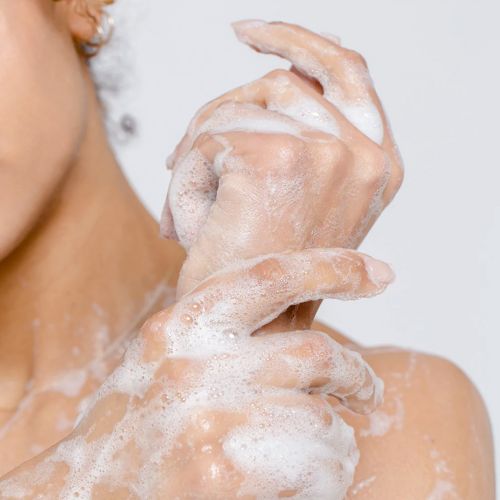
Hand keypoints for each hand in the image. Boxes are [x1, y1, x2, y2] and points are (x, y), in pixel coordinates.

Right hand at [0, 248, 392, 498]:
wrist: (83, 496)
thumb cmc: (135, 429)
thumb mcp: (166, 362)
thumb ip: (220, 339)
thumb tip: (295, 328)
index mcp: (180, 324)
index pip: (269, 274)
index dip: (332, 267)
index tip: (380, 272)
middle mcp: (192, 361)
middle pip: (314, 352)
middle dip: (355, 373)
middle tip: (366, 389)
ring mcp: (208, 415)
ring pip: (324, 418)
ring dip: (334, 440)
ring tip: (317, 455)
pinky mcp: (224, 472)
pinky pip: (319, 466)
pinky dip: (326, 478)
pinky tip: (300, 486)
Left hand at [162, 20, 403, 297]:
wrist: (251, 330)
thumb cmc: (266, 268)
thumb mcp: (300, 200)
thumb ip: (300, 135)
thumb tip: (272, 73)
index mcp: (378, 162)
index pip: (345, 70)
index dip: (297, 42)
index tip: (247, 35)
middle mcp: (365, 153)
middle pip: (280, 80)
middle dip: (223, 110)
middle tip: (188, 156)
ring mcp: (328, 153)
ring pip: (238, 106)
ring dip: (202, 151)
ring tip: (195, 207)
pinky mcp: (278, 159)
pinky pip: (210, 138)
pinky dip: (187, 176)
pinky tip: (188, 222)